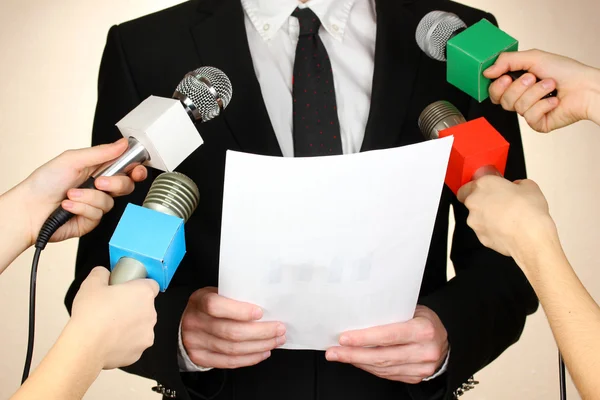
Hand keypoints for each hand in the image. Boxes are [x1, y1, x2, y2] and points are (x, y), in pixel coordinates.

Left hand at [16, 138, 146, 244]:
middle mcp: (99, 187)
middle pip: (126, 186)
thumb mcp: (72, 159)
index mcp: (97, 169)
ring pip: (110, 202)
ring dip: (88, 198)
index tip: (136, 170)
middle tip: (100, 182)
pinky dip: (81, 208)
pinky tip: (68, 205)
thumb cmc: (44, 182)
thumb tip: (122, 144)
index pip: (125, 167)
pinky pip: (97, 214)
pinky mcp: (91, 220)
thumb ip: (101, 152)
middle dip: (115, 184)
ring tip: (71, 194)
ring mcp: (96, 204)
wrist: (29, 209)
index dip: (136, 169)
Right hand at [69, 267, 158, 368]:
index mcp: (144, 293)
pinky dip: (125, 342)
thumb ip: (101, 273)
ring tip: (109, 326)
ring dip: (130, 325)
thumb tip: (104, 273)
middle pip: (145, 306)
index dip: (139, 286)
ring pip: (140, 326)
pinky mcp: (139, 352)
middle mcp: (151, 313)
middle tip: (113, 308)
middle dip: (133, 306)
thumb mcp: (91, 283)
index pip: (151, 285)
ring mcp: (147, 334)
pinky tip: (109, 341)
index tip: (127, 290)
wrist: (85, 346)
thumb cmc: (91, 314)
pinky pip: (134, 343)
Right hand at [181, 287, 286, 368]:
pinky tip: (263, 352)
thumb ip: (234, 298)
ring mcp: (196, 343)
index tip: (260, 312)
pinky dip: (250, 358)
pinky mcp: (201, 358)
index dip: (239, 311)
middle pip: (230, 332)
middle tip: (279, 329)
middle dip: (261, 332)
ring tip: (276, 340)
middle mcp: (195, 322)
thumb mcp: (215, 294)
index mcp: (199, 301)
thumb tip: (267, 304)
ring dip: (260, 346)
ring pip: (233, 349)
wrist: (182, 324)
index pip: (216, 306)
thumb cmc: (207, 306)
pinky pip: (229, 362)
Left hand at [325, 306, 447, 383]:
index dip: (364, 338)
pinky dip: (369, 368)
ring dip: (358, 362)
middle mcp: (425, 351)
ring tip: (339, 356)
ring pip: (383, 368)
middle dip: (353, 354)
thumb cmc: (423, 320)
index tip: (343, 338)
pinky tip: (356, 361)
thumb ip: (390, 314)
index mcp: (424, 330)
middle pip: (382, 356)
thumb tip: (357, 316)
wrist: (445, 339)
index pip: (389, 335)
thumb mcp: (412, 310)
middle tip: (333, 351)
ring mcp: (422, 368)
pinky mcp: (416, 378)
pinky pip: (387, 375)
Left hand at [457, 175, 557, 266]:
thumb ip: (518, 184)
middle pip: (470, 202)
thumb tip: (518, 187)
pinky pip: (484, 232)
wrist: (530, 236)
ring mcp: (475, 221)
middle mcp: (474, 202)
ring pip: (476, 218)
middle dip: (481, 203)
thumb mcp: (529, 186)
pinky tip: (507, 230)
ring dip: (487, 218)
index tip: (487, 191)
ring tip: (507, 219)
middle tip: (499, 204)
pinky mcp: (480, 237)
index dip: (476, 189)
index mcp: (483, 185)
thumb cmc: (528, 211)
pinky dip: (493, 231)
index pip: (467, 186)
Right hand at [484, 49, 599, 131]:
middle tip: (533, 78)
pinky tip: (554, 101)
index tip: (505, 77)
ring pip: (517, 107)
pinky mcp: (538, 123)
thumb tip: (487, 72)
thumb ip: (506, 61)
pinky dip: (544, 105)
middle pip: (502, 100)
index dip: (497, 86)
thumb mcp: (533, 57)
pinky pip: (530, 117)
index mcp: (518, 83)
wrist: (586, 87)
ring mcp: (529, 112)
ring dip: (537, 93)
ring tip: (551, 86)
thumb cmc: (566, 72)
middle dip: (519, 87)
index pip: (494, 90)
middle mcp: (522, 98)